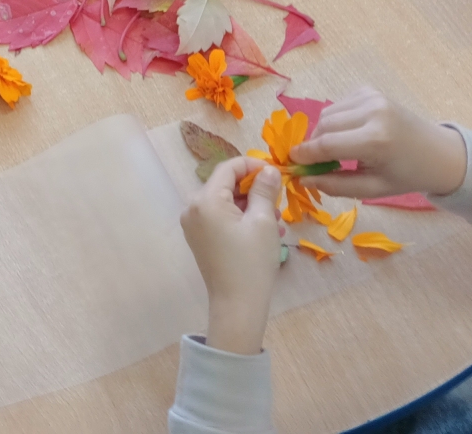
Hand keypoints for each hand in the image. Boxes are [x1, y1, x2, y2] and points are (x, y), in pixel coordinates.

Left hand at [181, 157, 283, 355]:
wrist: (237, 306)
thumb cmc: (251, 262)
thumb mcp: (263, 221)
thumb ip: (264, 190)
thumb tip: (269, 169)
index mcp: (205, 200)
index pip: (229, 167)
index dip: (253, 165)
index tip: (276, 173)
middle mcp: (193, 207)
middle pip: (226, 184)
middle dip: (254, 189)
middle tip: (278, 202)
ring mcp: (193, 224)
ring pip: (225, 201)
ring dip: (251, 205)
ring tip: (276, 221)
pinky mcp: (199, 237)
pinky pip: (220, 217)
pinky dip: (240, 218)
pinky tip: (264, 231)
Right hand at [291, 87, 467, 199]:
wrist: (440, 153)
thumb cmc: (407, 175)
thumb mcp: (373, 189)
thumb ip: (335, 185)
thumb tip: (303, 179)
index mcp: (376, 140)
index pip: (326, 145)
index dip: (305, 155)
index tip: (290, 163)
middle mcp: (372, 112)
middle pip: (323, 126)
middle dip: (313, 145)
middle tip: (314, 163)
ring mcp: (371, 97)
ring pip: (328, 113)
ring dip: (323, 132)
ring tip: (334, 151)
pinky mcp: (370, 90)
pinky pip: (338, 105)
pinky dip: (335, 120)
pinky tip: (349, 134)